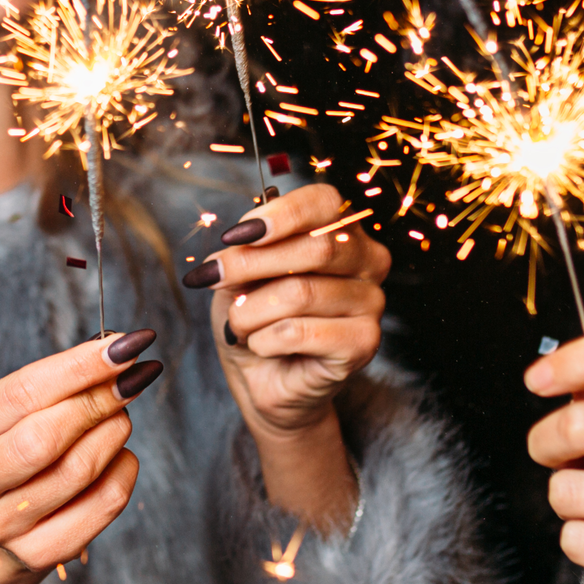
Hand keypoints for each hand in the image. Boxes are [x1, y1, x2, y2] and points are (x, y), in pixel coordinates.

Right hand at [0, 332, 155, 573]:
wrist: (0, 517)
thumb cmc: (15, 445)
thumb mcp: (17, 409)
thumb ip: (57, 381)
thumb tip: (116, 349)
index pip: (22, 393)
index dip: (78, 367)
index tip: (125, 346)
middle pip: (45, 438)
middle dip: (99, 401)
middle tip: (133, 377)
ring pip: (78, 470)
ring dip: (114, 432)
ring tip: (120, 416)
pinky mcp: (37, 553)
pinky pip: (103, 503)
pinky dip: (124, 470)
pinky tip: (119, 456)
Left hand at [186, 183, 389, 434]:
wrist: (261, 380)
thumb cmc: (255, 319)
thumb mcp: (240, 275)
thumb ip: (247, 249)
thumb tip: (239, 239)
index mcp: (343, 230)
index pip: (325, 203)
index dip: (279, 215)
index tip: (234, 234)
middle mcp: (368, 261)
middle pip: (316, 247)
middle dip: (250, 262)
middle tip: (211, 277)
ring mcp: (372, 302)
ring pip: (301, 293)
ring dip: (250, 311)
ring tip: (238, 324)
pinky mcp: (364, 343)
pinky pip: (300, 331)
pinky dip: (264, 339)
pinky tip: (261, 345)